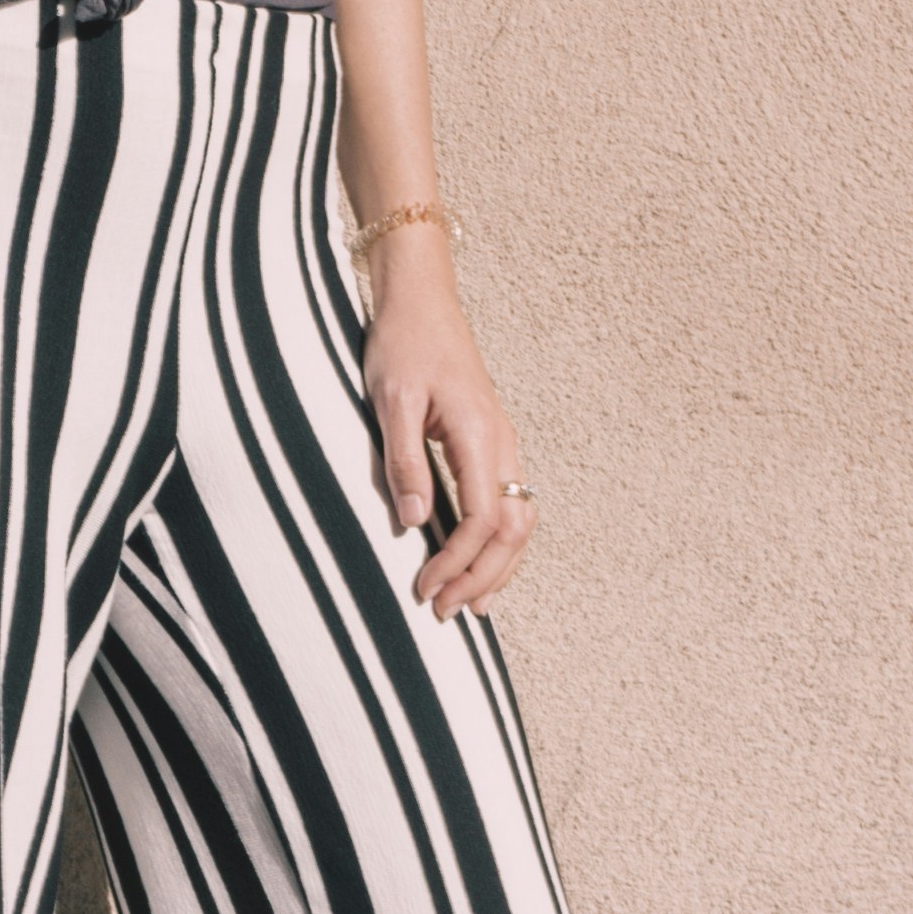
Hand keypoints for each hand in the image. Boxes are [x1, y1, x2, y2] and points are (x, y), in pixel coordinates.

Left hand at [364, 255, 537, 621]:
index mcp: (479, 434)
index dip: (457, 562)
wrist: (421, 300)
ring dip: (498, 567)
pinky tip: (480, 564)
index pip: (483, 519)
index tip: (423, 588)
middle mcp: (501, 443)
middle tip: (446, 613)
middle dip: (483, 578)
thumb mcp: (392, 398)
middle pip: (513, 531)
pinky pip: (509, 504)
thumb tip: (416, 522)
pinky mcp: (491, 443)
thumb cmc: (403, 343)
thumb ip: (404, 460)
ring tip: (473, 606)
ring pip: (520, 522)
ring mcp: (502, 443)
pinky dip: (500, 543)